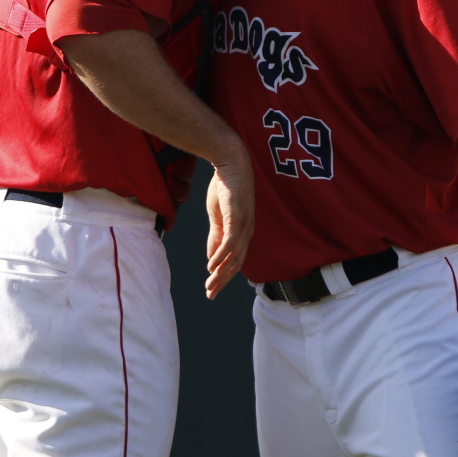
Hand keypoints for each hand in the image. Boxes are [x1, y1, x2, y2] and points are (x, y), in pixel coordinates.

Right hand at [204, 150, 253, 299]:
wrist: (230, 161)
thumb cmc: (225, 186)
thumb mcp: (218, 215)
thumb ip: (216, 235)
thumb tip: (212, 257)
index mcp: (243, 231)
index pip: (235, 260)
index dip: (224, 276)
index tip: (212, 290)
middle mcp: (247, 230)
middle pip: (236, 262)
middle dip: (223, 281)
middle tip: (210, 295)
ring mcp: (244, 223)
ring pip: (234, 255)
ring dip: (221, 273)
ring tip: (209, 285)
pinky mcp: (237, 215)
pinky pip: (231, 240)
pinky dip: (222, 255)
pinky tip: (212, 265)